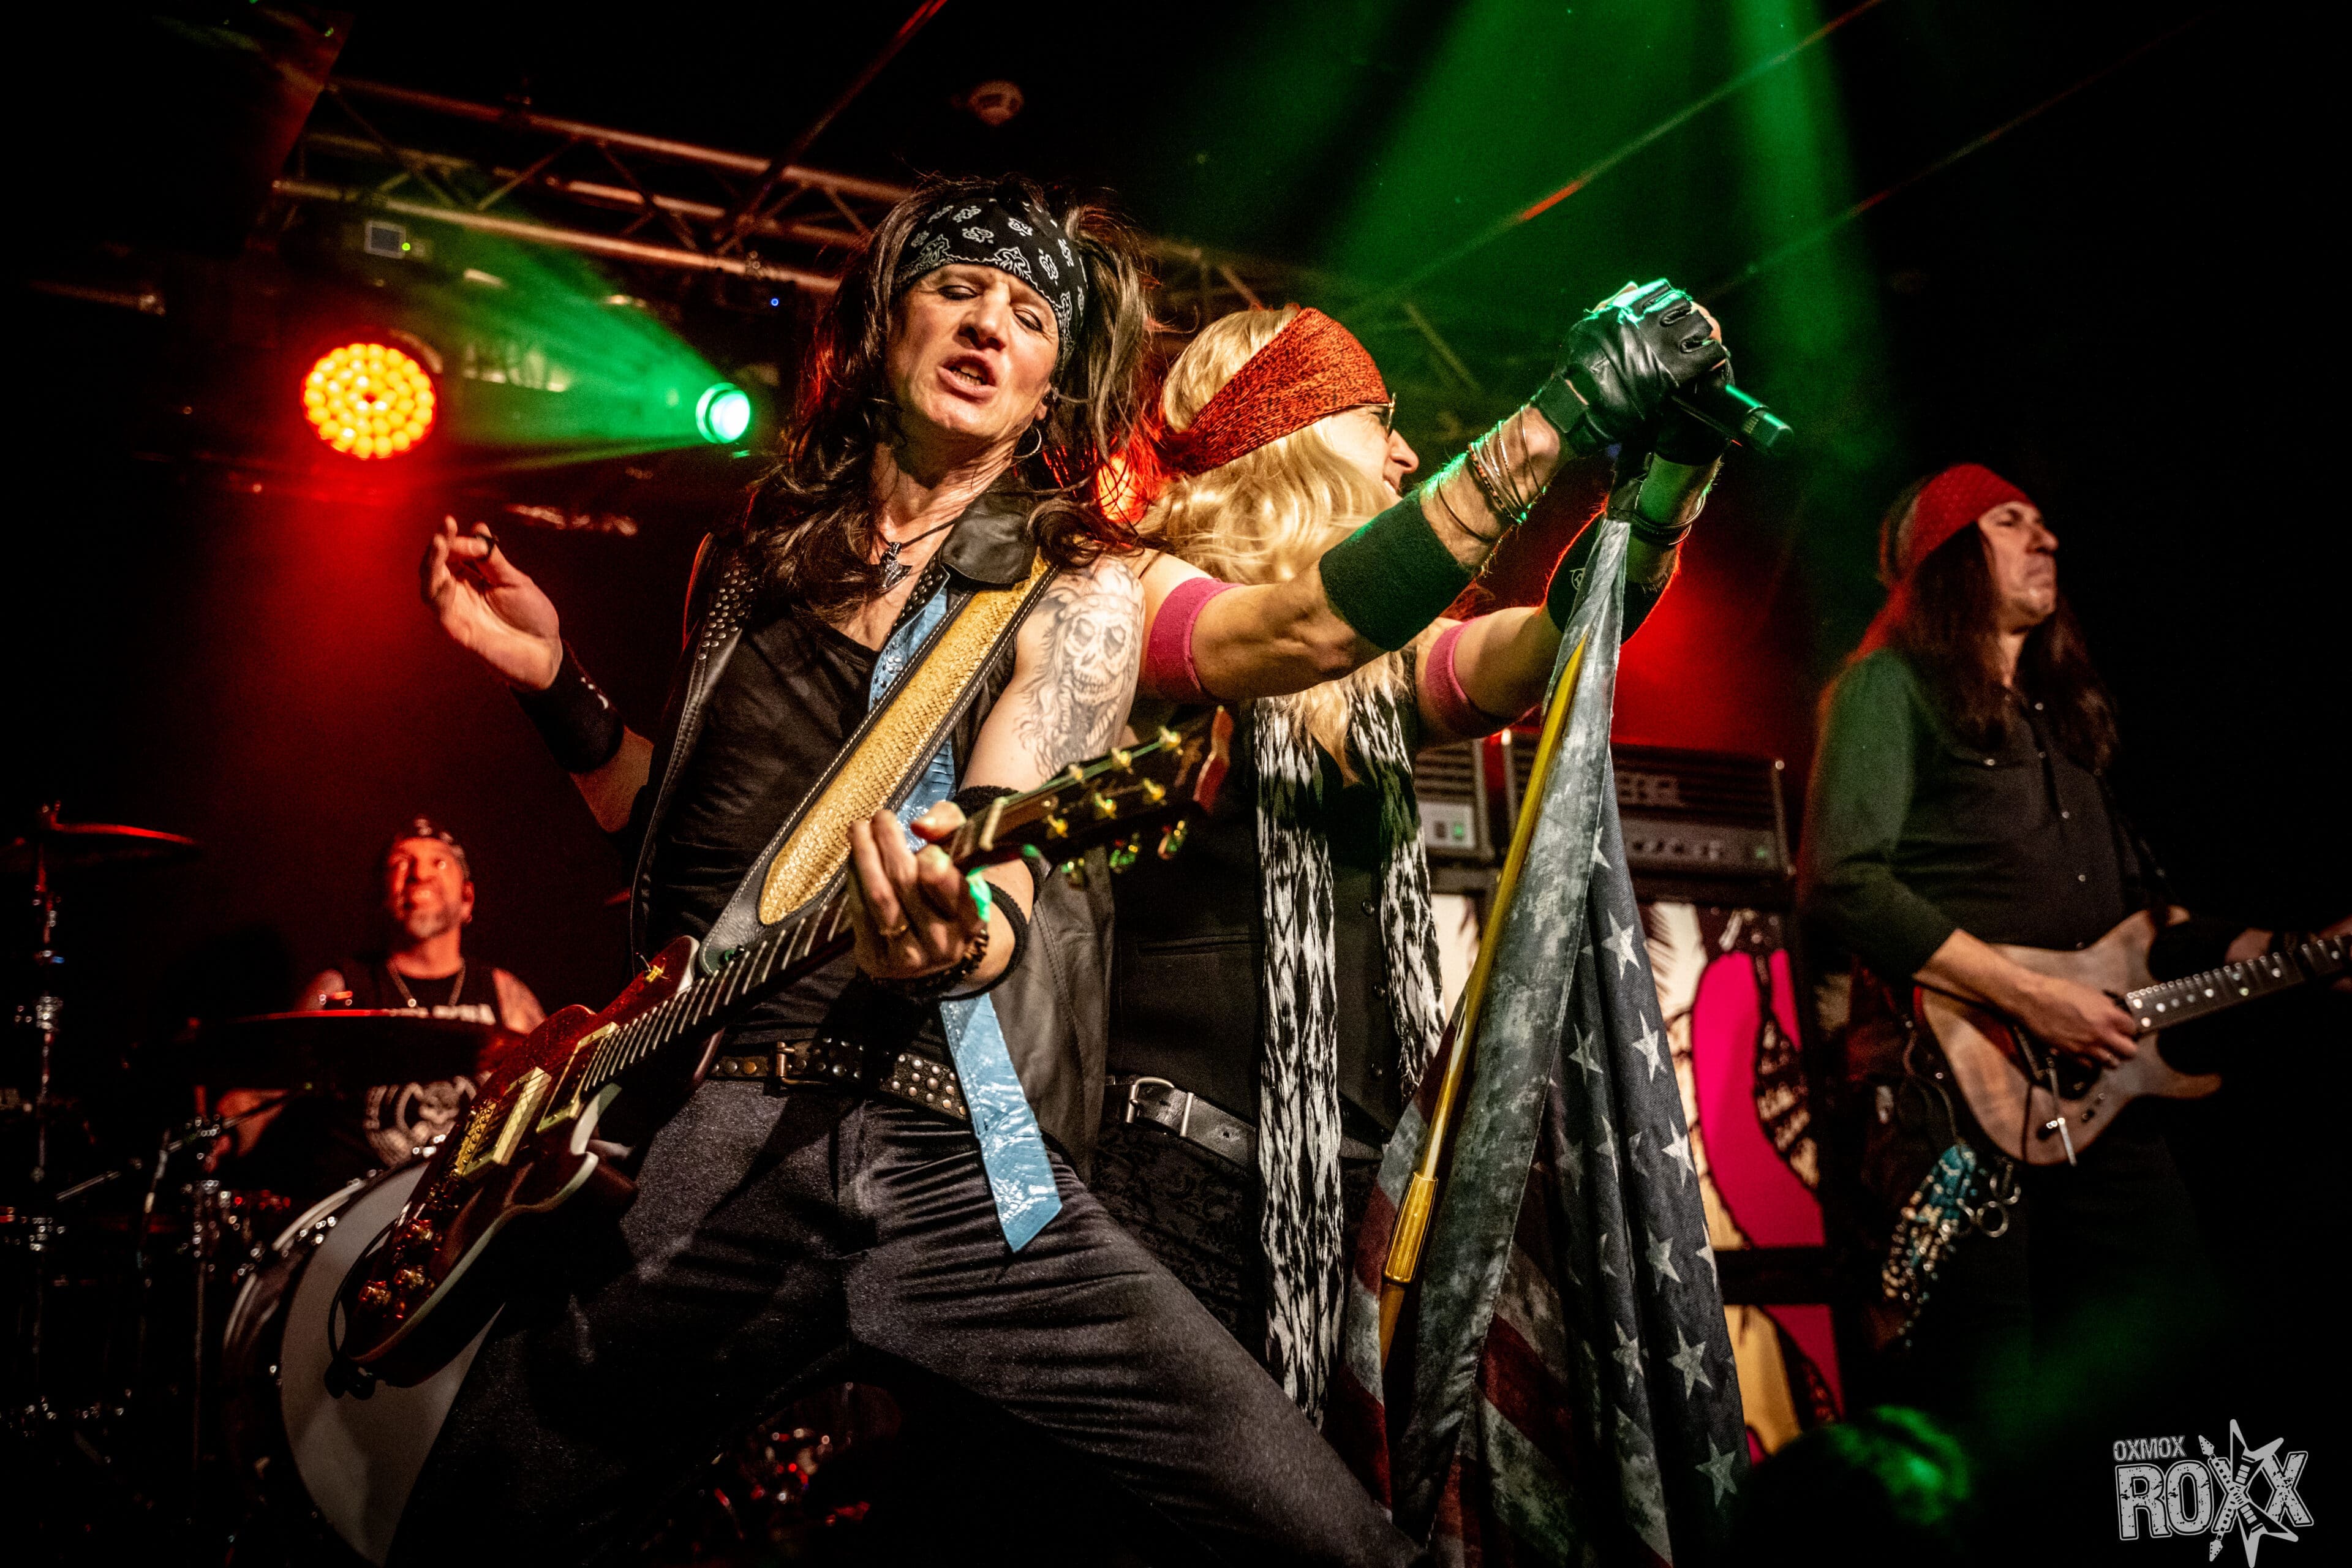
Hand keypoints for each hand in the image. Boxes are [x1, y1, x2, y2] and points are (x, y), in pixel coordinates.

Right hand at [421, 516, 562, 689]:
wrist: (546, 651)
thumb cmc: (531, 615)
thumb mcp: (514, 580)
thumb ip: (493, 558)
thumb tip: (478, 526)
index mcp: (470, 578)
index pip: (452, 553)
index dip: (457, 540)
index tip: (472, 533)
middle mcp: (458, 594)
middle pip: (435, 567)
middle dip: (438, 546)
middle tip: (445, 527)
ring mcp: (456, 613)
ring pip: (430, 587)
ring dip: (431, 565)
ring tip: (438, 544)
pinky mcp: (459, 633)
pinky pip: (442, 613)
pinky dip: (441, 595)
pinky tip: (446, 579)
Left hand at [845, 804, 985, 981]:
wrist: (936, 945)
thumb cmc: (948, 888)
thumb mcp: (961, 856)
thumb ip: (951, 827)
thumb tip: (922, 825)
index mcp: (972, 919)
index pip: (950, 885)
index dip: (930, 855)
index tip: (915, 827)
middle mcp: (944, 943)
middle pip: (907, 884)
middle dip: (889, 843)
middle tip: (880, 817)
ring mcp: (911, 958)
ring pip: (881, 897)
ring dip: (865, 856)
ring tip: (859, 828)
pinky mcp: (880, 961)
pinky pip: (860, 913)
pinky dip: (854, 880)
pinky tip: (854, 858)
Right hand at [1554, 280, 1727, 449]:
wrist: (1576, 406)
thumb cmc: (1575, 371)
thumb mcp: (1588, 329)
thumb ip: (1610, 305)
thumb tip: (1633, 286)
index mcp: (1624, 311)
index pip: (1662, 293)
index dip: (1673, 301)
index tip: (1678, 312)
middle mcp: (1645, 324)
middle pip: (1685, 306)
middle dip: (1692, 315)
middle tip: (1696, 328)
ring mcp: (1660, 348)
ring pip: (1700, 326)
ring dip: (1705, 333)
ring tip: (1705, 343)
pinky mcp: (1672, 373)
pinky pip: (1706, 355)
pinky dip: (1713, 355)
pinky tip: (1713, 359)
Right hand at [2006, 971, 2138, 1067]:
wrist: (2032, 999)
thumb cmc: (2058, 991)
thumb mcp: (2090, 993)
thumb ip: (2106, 1006)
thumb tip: (2114, 1014)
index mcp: (2108, 1016)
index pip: (2133, 1029)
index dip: (2129, 1028)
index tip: (2124, 1028)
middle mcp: (2101, 1034)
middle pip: (2130, 1052)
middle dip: (2126, 1047)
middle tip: (2119, 1042)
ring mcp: (2086, 1047)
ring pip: (2112, 1063)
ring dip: (2110, 1057)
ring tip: (2104, 1050)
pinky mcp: (2071, 1054)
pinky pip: (2089, 1067)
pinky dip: (2090, 1062)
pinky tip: (2086, 1054)